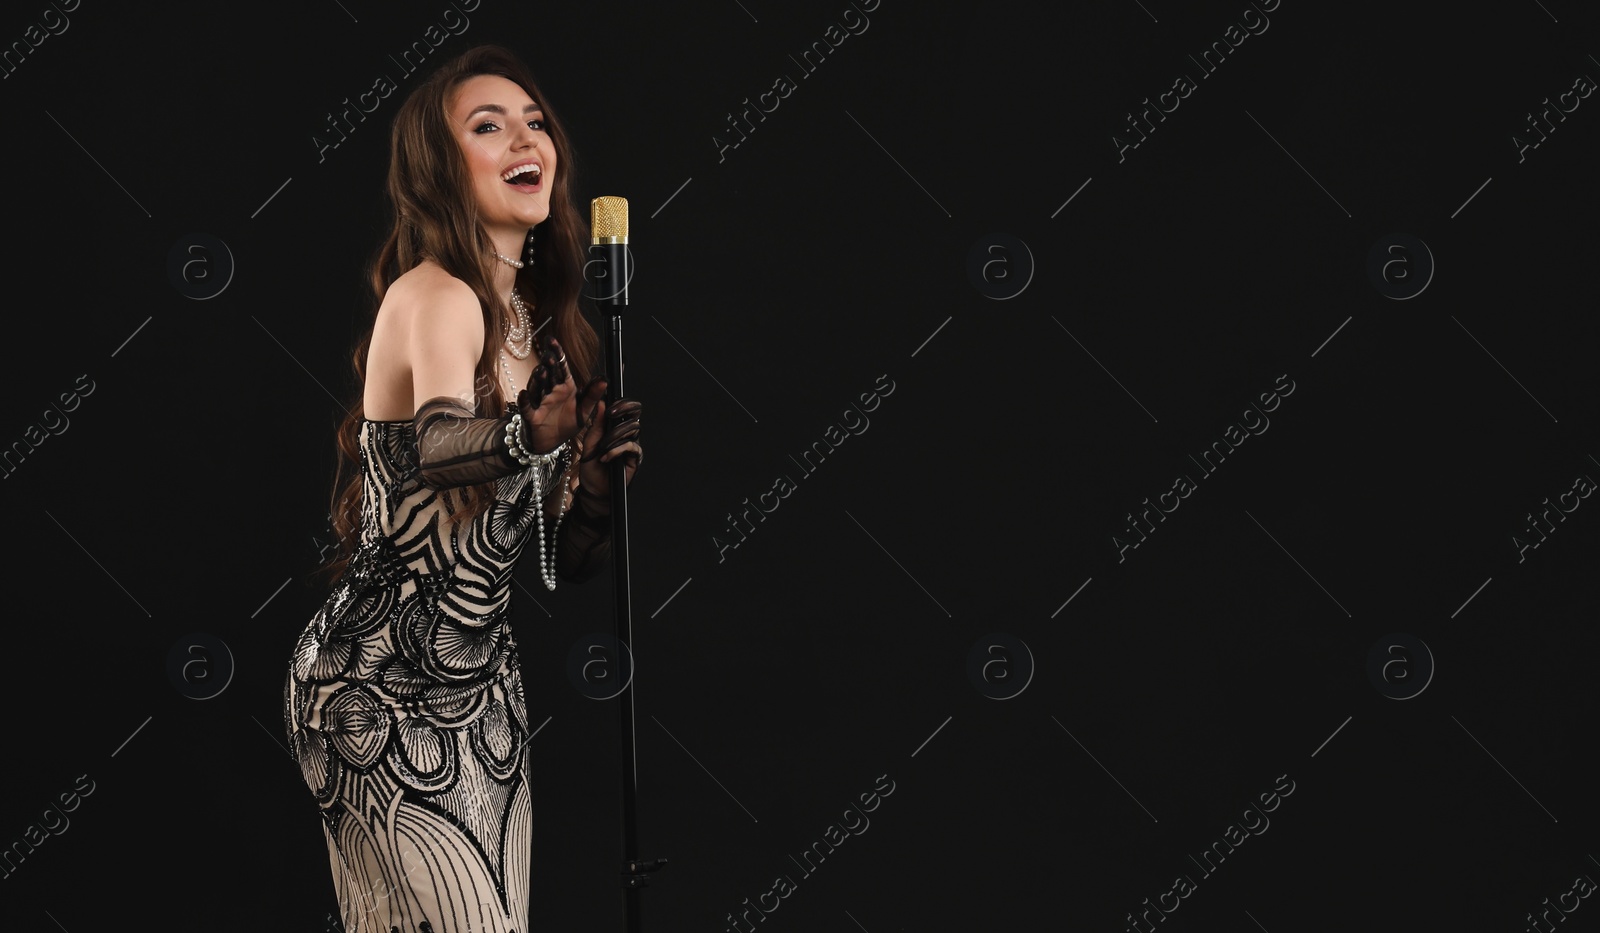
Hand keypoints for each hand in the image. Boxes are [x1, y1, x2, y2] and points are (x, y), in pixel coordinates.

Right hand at [515, 336, 604, 454]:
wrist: (551, 442)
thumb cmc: (566, 423)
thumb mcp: (584, 410)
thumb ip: (593, 395)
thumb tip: (604, 378)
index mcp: (565, 387)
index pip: (561, 367)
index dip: (557, 353)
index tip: (552, 340)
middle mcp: (551, 391)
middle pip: (548, 375)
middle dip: (548, 365)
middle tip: (548, 355)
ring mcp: (539, 402)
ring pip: (537, 388)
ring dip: (538, 380)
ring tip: (541, 371)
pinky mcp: (531, 415)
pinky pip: (526, 407)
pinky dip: (524, 400)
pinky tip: (524, 394)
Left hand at [575, 394, 641, 498]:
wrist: (593, 490)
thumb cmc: (591, 467)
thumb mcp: (590, 442)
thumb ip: (597, 424)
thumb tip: (602, 403)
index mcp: (616, 429)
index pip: (626, 410)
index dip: (622, 404)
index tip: (610, 404)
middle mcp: (627, 435)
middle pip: (634, 415)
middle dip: (624, 410)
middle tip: (611, 413)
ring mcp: (632, 446)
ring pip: (632, 429)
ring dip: (614, 436)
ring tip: (601, 447)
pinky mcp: (635, 458)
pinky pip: (631, 446)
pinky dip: (616, 450)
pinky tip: (605, 458)